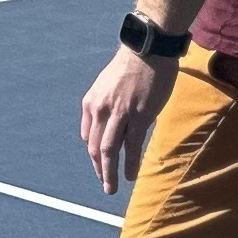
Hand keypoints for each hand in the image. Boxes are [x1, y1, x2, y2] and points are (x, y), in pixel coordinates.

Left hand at [80, 45, 173, 194]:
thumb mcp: (108, 85)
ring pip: (108, 152)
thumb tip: (114, 125)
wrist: (148, 50)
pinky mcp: (137, 117)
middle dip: (99, 169)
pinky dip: (129, 164)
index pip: (89, 136)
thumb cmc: (132, 66)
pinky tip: (130, 176)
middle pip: (96, 148)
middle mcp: (100, 110)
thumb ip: (107, 106)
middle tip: (105, 184)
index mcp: (91, 103)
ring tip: (111, 188)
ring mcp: (118, 115)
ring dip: (109, 174)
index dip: (95, 154)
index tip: (103, 163)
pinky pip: (131, 147)